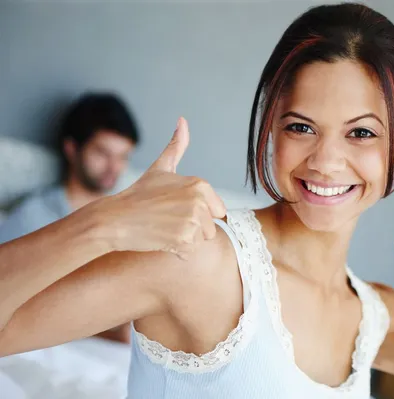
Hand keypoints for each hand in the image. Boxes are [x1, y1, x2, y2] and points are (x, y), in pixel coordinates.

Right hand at [95, 117, 225, 257]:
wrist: (114, 219)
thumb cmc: (138, 194)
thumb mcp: (161, 168)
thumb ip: (177, 146)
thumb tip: (183, 120)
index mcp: (200, 184)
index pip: (218, 210)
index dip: (199, 213)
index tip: (176, 208)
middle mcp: (199, 201)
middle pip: (212, 227)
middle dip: (193, 228)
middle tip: (168, 220)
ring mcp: (192, 221)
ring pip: (202, 240)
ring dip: (185, 240)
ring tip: (165, 228)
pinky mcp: (183, 240)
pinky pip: (190, 252)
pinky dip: (177, 251)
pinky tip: (161, 239)